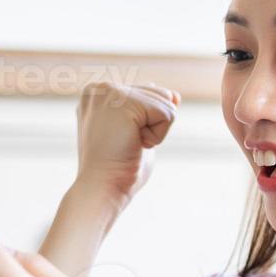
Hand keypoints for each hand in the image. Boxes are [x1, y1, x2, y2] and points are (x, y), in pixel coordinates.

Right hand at [74, 80, 180, 202]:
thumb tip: (175, 95)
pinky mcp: (123, 100)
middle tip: (126, 144)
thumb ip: (152, 112)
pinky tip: (133, 144)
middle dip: (153, 125)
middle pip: (160, 94)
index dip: (147, 125)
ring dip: (156, 132)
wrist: (101, 188)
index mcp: (100, 95)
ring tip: (128, 144)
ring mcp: (109, 91)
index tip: (122, 141)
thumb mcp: (138, 134)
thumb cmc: (118, 170)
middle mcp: (101, 88)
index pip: (149, 94)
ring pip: (166, 102)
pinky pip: (167, 114)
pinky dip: (158, 136)